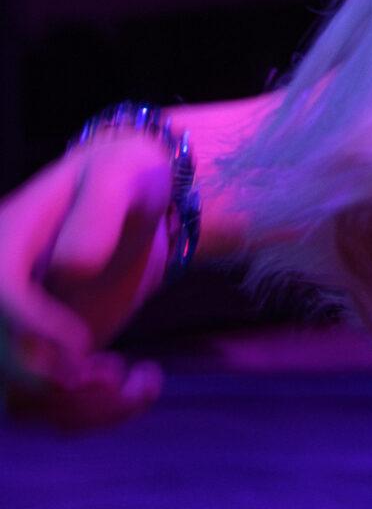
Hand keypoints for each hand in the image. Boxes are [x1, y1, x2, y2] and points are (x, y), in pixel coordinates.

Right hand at [0, 133, 173, 428]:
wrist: (134, 206)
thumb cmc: (127, 178)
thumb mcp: (123, 175)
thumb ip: (100, 211)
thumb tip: (69, 270)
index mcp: (4, 244)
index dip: (31, 331)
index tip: (82, 345)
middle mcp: (0, 292)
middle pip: (3, 363)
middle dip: (56, 384)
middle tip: (114, 374)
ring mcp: (15, 333)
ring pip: (21, 400)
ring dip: (79, 409)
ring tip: (137, 382)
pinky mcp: (40, 360)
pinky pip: (47, 406)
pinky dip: (91, 413)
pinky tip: (141, 385)